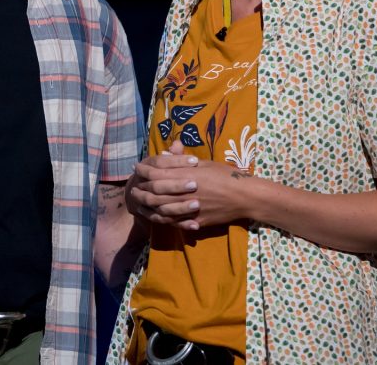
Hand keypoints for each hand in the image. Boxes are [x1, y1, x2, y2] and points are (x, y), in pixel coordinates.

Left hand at [126, 141, 257, 230]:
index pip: (156, 172)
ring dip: (148, 206)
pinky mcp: (195, 221)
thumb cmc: (225, 175)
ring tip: (140, 204)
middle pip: (154, 192)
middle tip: (133, 189)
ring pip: (161, 209)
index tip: (137, 168)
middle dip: (141, 190)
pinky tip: (156, 216)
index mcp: (185, 174)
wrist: (243, 196)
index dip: (143, 169)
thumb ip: (182, 161)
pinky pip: (174, 222)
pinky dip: (163, 219)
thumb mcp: (204, 163)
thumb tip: (164, 154)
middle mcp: (183, 192)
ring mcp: (188, 208)